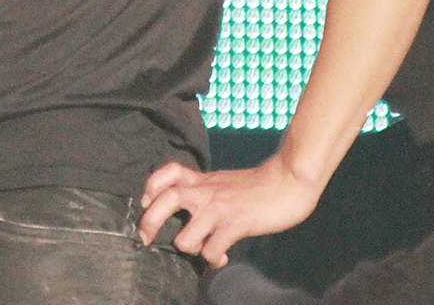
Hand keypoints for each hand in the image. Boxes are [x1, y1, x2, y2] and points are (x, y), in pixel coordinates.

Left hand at [138, 155, 321, 268]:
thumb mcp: (222, 182)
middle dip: (150, 221)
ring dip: (189, 249)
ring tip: (201, 249)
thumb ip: (204, 192)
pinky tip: (222, 256)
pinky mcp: (235, 224)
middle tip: (147, 238)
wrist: (287, 181)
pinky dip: (213, 259)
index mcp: (202, 180)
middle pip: (166, 199)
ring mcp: (219, 208)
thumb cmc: (255, 187)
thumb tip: (188, 215)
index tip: (146, 203)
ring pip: (185, 236)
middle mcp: (206, 191)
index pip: (168, 173)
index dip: (151, 187)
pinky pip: (212, 251)